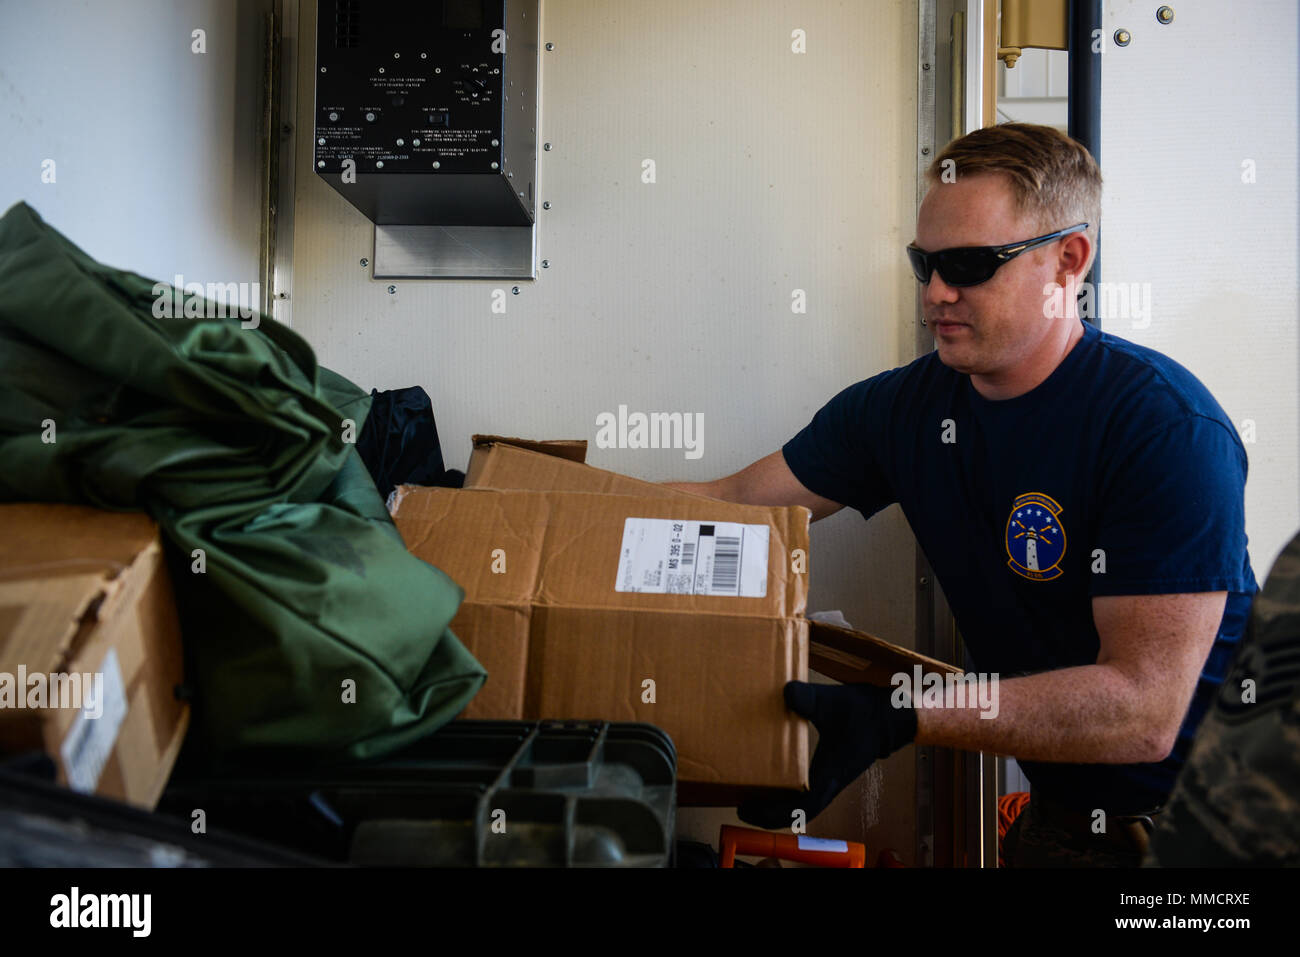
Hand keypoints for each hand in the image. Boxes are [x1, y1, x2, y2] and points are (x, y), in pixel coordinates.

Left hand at [737, 680, 916, 829]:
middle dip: (767, 814)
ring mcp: (829, 779)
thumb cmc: (863, 711)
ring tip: (750, 796)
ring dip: (776, 806)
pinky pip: (804, 792)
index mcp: (829, 773)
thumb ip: (809, 697)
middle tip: (740, 806)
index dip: (772, 813)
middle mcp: (828, 782)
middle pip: (795, 812)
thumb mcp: (833, 701)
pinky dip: (786, 793)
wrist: (890, 715)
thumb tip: (786, 693)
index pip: (800, 807)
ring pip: (800, 805)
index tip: (747, 810)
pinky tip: (770, 779)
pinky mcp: (829, 772)